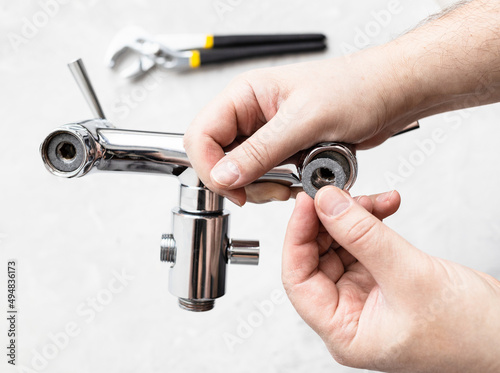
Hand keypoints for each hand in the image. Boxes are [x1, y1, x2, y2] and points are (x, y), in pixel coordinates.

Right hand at [184, 48, 412, 204]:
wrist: (388, 95)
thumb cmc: (355, 88)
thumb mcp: (305, 120)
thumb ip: (261, 151)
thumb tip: (224, 175)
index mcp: (245, 95)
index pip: (201, 135)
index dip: (210, 167)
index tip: (234, 188)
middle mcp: (250, 115)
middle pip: (216, 158)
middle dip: (239, 181)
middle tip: (267, 188)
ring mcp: (266, 135)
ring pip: (240, 172)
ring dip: (262, 186)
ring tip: (290, 181)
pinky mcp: (282, 150)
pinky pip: (264, 176)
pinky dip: (277, 187)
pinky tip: (298, 180)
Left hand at [282, 187, 499, 372]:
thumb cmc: (470, 332)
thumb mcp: (409, 277)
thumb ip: (363, 236)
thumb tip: (327, 204)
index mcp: (344, 331)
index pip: (298, 280)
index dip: (297, 237)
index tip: (307, 203)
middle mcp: (348, 314)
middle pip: (316, 258)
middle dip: (328, 221)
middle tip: (338, 193)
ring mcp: (364, 295)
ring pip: (339, 245)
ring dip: (352, 217)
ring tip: (372, 199)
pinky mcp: (382, 277)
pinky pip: (363, 242)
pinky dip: (371, 221)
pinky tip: (384, 207)